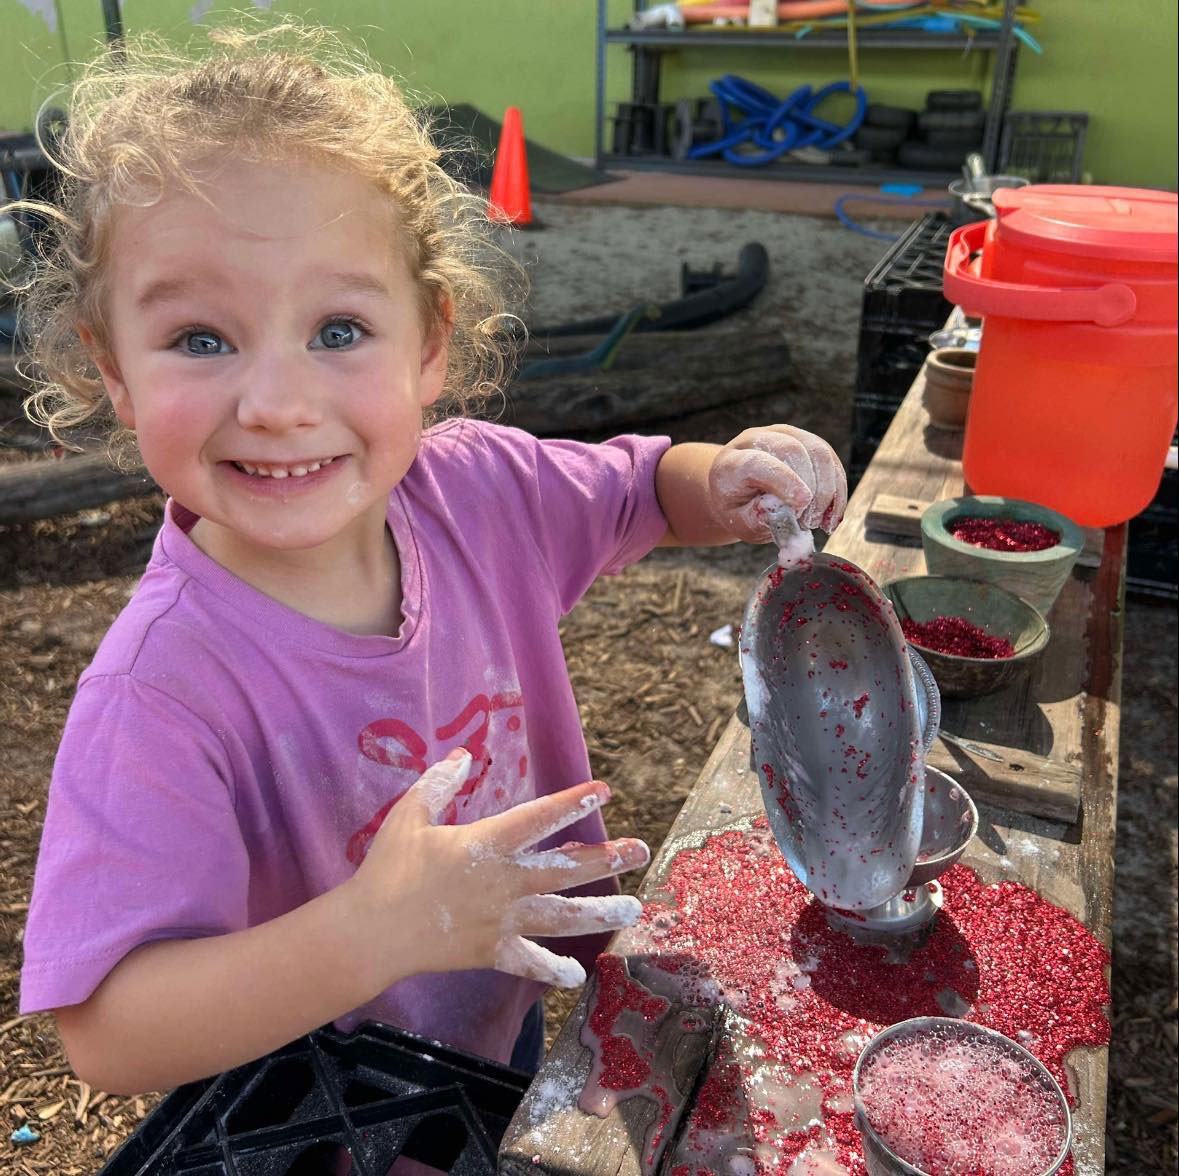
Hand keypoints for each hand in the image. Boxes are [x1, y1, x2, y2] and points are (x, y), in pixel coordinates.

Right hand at [347, 750, 648, 987]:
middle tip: (640, 850)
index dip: (573, 803)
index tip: (604, 790)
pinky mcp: (491, 953)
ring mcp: (501, 921)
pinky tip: (577, 974)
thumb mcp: (409, 816)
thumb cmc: (388, 869)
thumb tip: (462, 756)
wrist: (370, 932)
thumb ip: (438, 784)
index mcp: (486, 845)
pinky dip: (553, 969)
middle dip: (606, 859)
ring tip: (632, 910)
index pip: (539, 818)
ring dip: (599, 912)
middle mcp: (504, 883)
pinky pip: (529, 962)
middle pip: (565, 869)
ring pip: (561, 916)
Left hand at [707, 425, 846, 542]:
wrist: (739, 493)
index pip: (758, 462)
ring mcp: (785, 436)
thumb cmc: (738, 510)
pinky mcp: (807, 442)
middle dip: (810, 489)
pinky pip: (831, 460)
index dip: (783, 480)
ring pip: (819, 452)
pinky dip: (837, 490)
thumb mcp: (738, 522)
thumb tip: (775, 514)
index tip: (801, 504)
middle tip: (810, 523)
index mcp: (732, 461)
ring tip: (821, 523)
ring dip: (828, 490)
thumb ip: (754, 519)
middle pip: (793, 451)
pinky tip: (831, 517)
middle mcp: (758, 439)